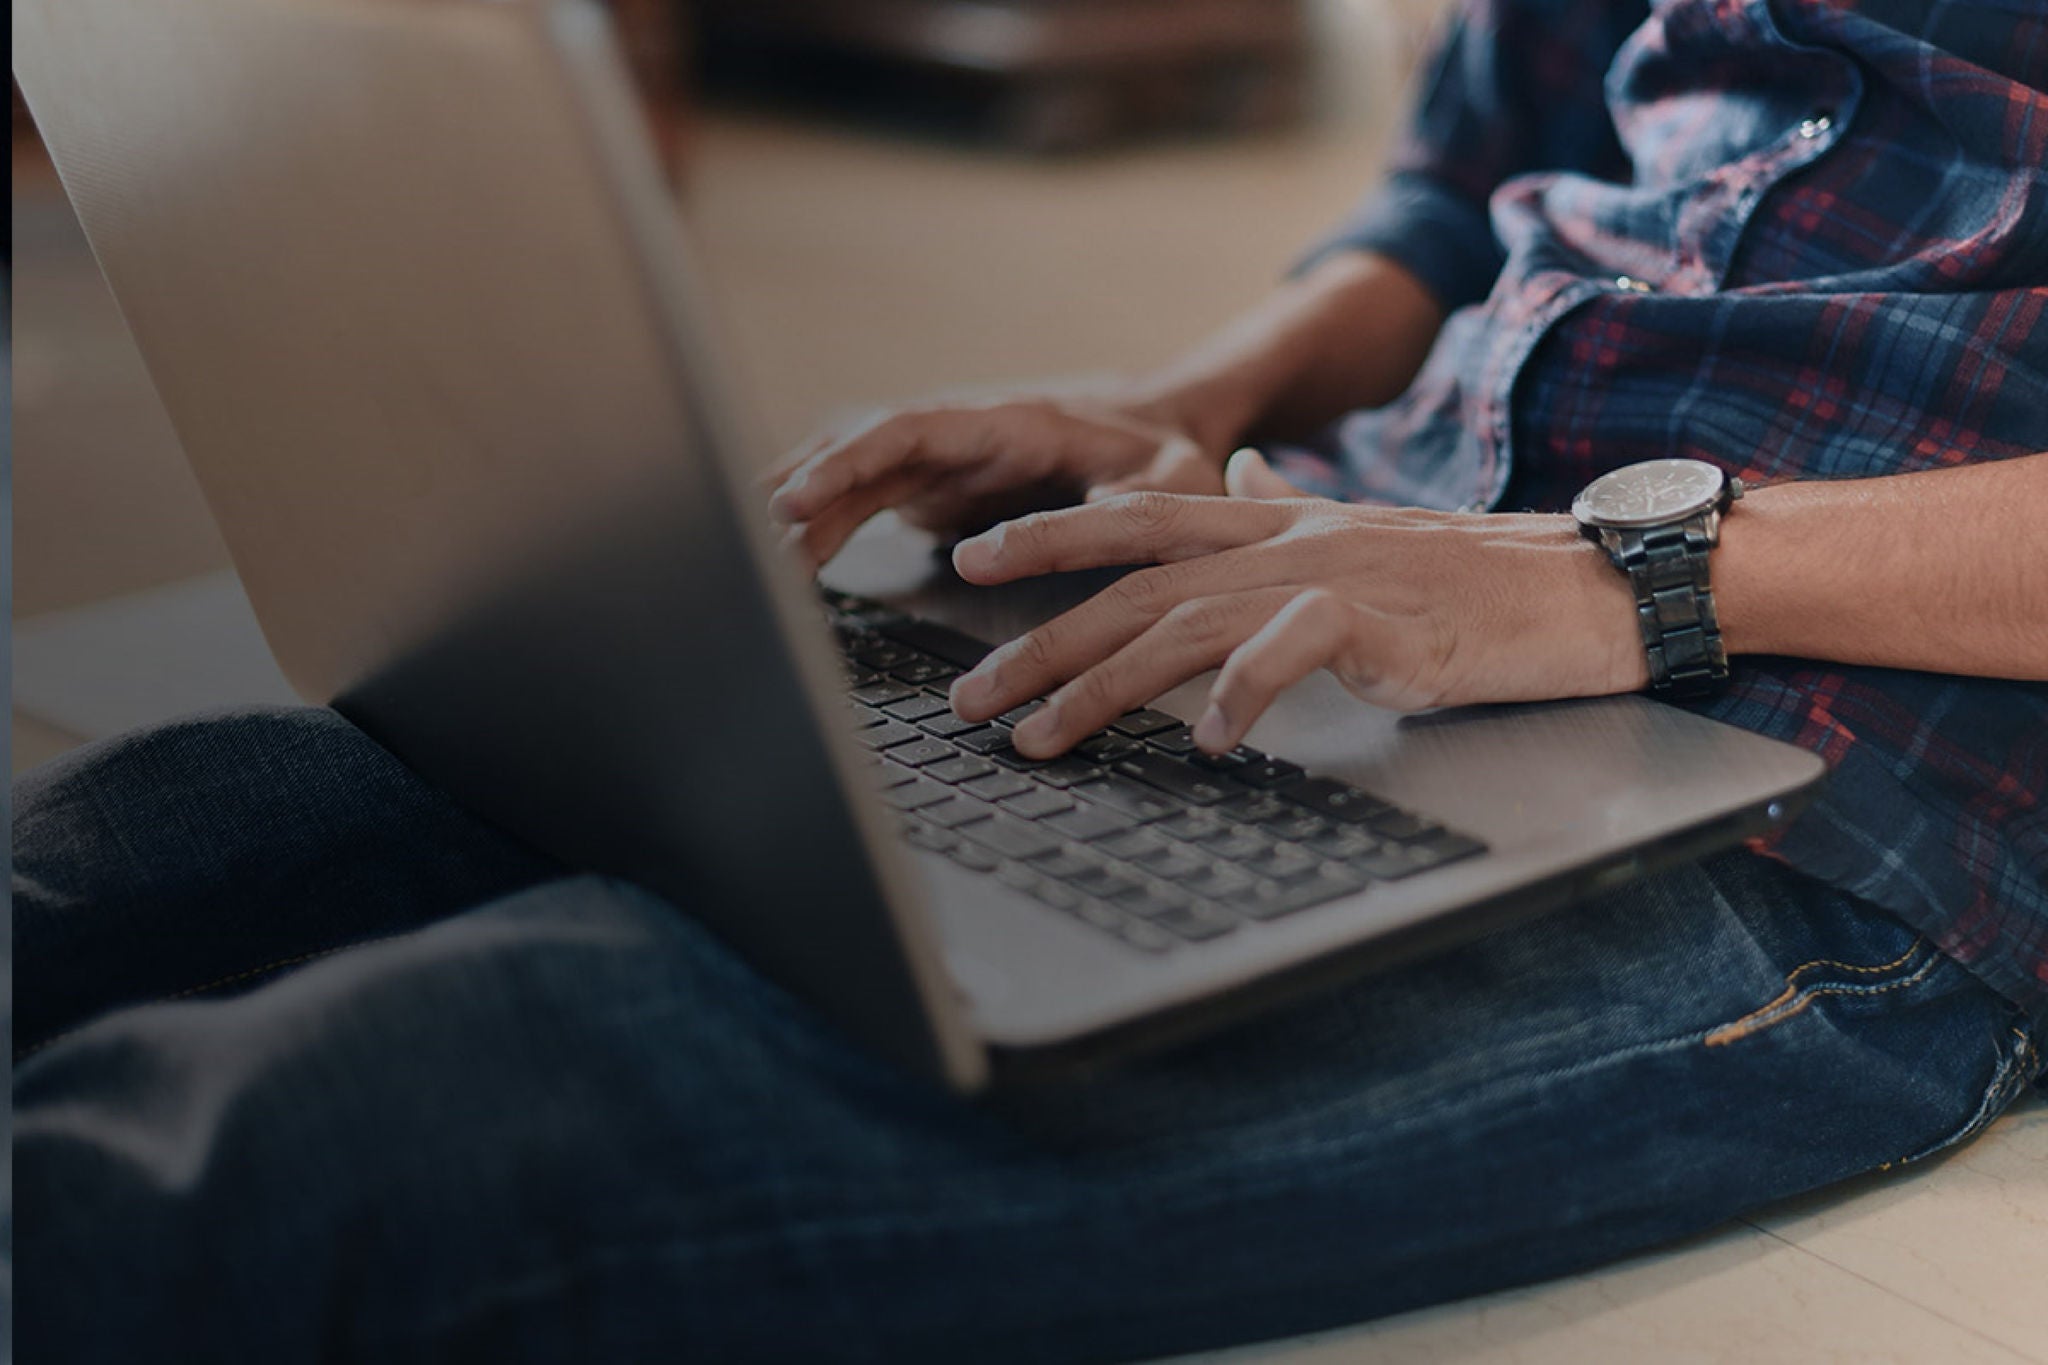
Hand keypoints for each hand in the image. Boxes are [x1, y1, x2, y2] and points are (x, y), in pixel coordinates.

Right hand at [764, 386, 1234, 572]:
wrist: (1166, 429)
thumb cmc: (1168, 455)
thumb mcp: (1161, 487)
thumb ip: (1099, 514)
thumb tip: (1005, 552)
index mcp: (1007, 423)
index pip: (904, 432)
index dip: (843, 464)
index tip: (792, 500)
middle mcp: (961, 433)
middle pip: (859, 451)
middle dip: (799, 495)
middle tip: (748, 551)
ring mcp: (942, 459)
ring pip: (853, 474)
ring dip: (802, 513)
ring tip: (755, 564)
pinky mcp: (935, 487)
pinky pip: (866, 501)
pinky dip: (825, 526)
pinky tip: (787, 560)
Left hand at [946, 451, 1647, 756]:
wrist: (1583, 583)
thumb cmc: (1472, 575)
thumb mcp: (1358, 531)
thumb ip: (1283, 504)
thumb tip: (1235, 473)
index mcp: (1274, 519)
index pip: (1138, 517)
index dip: (1050, 534)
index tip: (970, 560)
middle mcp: (1286, 538)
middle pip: (1134, 583)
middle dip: (1040, 640)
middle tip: (969, 696)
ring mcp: (1330, 575)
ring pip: (1183, 623)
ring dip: (1100, 687)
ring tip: (1040, 740)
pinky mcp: (1381, 621)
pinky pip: (1286, 654)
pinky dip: (1237, 699)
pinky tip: (1201, 746)